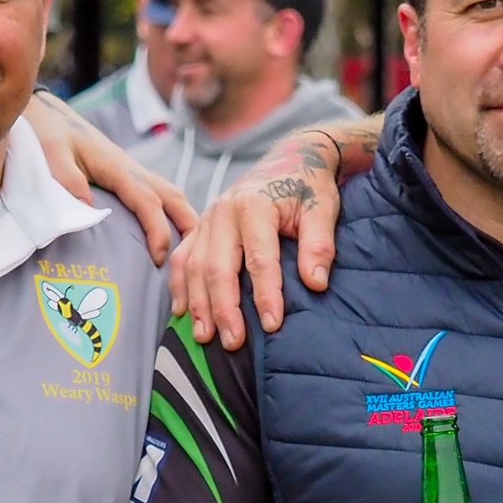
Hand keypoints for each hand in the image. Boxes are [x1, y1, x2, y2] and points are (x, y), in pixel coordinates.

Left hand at [22, 89, 192, 264]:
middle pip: (172, 195)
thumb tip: (89, 208)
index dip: (158, 230)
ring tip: (188, 252)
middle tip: (196, 259)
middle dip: (190, 225)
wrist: (43, 111)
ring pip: (168, 193)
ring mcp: (128, 170)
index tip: (160, 259)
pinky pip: (155, 194)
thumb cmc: (46, 133)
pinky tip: (168, 233)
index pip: (148, 201)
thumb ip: (67, 178)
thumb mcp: (51, 153)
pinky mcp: (122, 174)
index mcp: (116, 166)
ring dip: (183, 218)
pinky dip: (168, 213)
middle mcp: (129, 167)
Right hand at [172, 128, 346, 348]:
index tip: (272, 325)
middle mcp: (223, 211)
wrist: (290, 160)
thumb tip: (315, 283)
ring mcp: (207, 219)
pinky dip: (179, 286)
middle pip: (217, 266)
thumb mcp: (323, 209)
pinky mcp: (200, 227)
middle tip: (233, 343)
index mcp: (254, 205)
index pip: (258, 258)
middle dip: (223, 308)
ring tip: (205, 337)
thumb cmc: (309, 187)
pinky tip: (183, 313)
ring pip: (193, 266)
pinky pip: (181, 258)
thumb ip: (319, 245)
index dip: (265, 294)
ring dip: (198, 304)